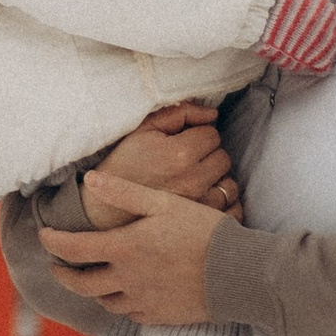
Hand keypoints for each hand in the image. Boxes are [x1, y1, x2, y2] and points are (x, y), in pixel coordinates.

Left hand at [39, 174, 225, 325]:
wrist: (238, 273)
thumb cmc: (204, 232)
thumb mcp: (164, 203)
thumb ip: (124, 191)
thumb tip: (90, 178)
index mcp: (124, 249)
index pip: (73, 249)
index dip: (53, 242)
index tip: (44, 236)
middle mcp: (126, 280)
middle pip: (80, 284)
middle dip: (63, 274)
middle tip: (57, 266)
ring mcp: (142, 301)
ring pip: (103, 301)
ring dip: (91, 290)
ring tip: (91, 278)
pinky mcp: (159, 317)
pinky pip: (129, 314)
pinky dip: (120, 303)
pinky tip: (124, 293)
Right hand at [90, 100, 239, 217]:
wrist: (106, 207)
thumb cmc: (124, 164)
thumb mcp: (143, 130)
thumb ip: (179, 113)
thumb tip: (212, 114)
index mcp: (180, 153)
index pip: (212, 134)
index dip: (198, 134)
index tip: (183, 142)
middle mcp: (193, 180)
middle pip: (223, 157)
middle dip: (208, 155)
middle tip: (187, 160)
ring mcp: (199, 204)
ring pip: (228, 183)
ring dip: (215, 179)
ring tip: (192, 180)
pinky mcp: (200, 222)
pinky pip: (229, 207)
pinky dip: (220, 201)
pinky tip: (200, 198)